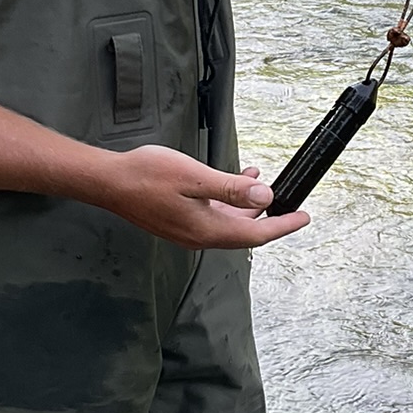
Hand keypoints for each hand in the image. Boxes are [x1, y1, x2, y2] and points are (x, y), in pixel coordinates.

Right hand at [86, 145, 307, 248]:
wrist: (108, 182)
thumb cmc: (146, 176)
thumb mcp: (195, 178)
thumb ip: (231, 189)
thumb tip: (266, 199)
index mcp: (206, 230)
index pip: (256, 234)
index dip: (283, 226)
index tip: (304, 217)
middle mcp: (198, 236)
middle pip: (244, 231)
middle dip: (268, 215)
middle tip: (288, 199)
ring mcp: (187, 231)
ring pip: (228, 222)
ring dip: (246, 204)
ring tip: (257, 180)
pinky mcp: (178, 221)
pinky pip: (213, 216)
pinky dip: (228, 201)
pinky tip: (229, 182)